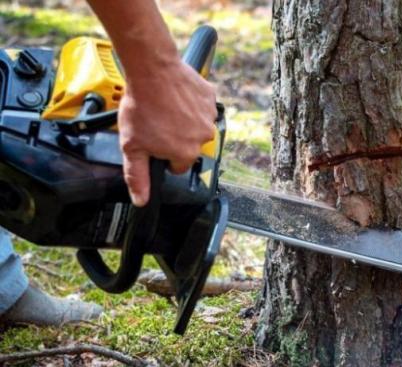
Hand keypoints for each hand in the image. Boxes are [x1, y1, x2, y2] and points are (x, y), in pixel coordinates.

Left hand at [118, 60, 216, 206]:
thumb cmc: (141, 106)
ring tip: (166, 108)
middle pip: (189, 145)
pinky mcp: (210, 98)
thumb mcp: (132, 146)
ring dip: (184, 121)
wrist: (152, 70)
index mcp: (185, 153)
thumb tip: (141, 201)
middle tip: (157, 121)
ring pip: (196, 126)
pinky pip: (202, 107)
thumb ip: (137, 176)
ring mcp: (209, 117)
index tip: (154, 141)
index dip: (163, 155)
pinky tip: (176, 97)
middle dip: (176, 137)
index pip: (177, 165)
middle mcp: (202, 138)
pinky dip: (192, 104)